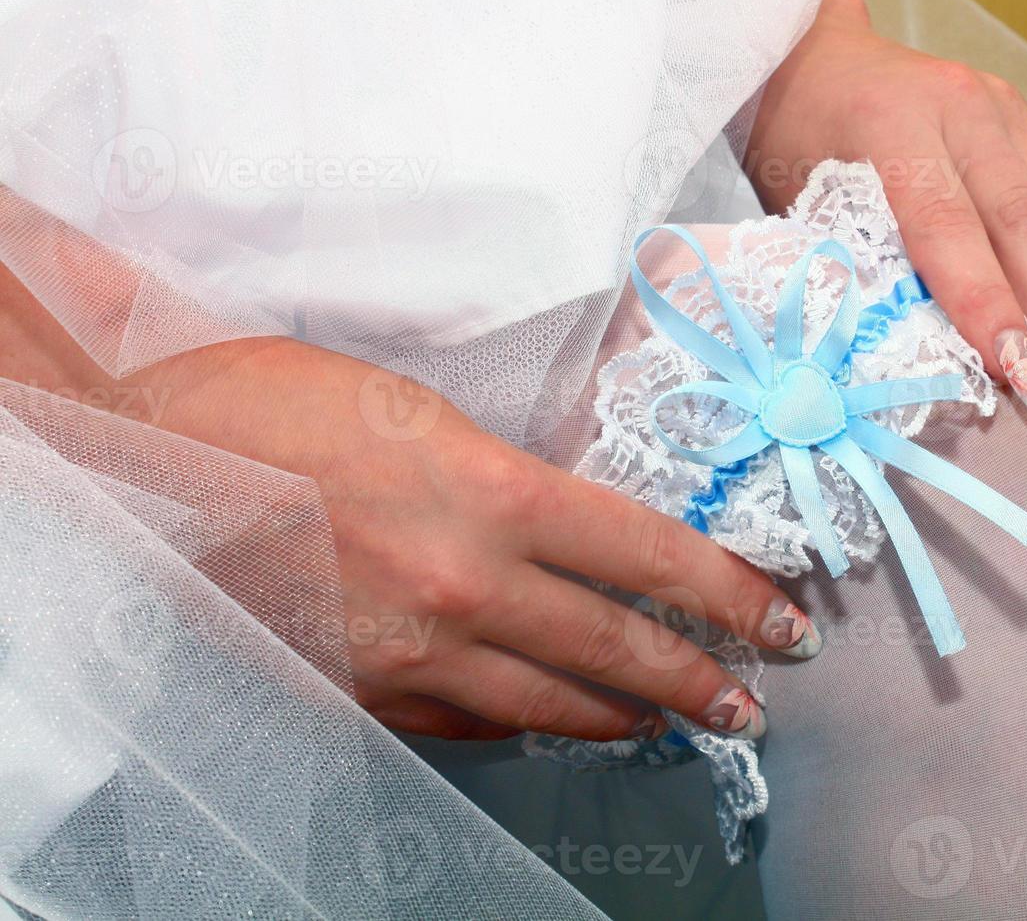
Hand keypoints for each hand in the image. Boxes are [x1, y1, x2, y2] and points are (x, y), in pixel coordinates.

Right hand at [0, 222, 820, 742]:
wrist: (144, 455)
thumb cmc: (277, 402)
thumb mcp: (424, 413)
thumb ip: (510, 482)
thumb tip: (577, 531)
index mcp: (492, 495)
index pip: (649, 556)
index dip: (728, 593)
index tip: (779, 618)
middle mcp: (465, 586)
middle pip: (617, 652)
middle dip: (698, 681)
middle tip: (749, 703)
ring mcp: (412, 652)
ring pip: (550, 708)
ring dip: (623, 719)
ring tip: (671, 724)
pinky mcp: (363, 689)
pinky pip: (468, 724)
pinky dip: (523, 725)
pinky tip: (551, 724)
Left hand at [750, 0, 1026, 427]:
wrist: (810, 59)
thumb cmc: (795, 150)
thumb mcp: (803, 207)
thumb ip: (860, 271)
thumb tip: (919, 367)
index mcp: (890, 125)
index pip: (947, 226)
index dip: (987, 305)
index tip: (1019, 376)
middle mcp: (959, 109)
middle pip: (1026, 222)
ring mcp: (1002, 110)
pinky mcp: (1025, 123)